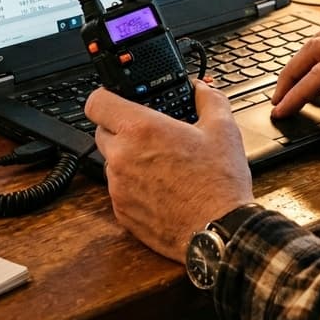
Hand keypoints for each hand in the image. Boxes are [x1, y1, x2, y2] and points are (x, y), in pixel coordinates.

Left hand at [86, 80, 253, 261]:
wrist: (220, 230)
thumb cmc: (219, 183)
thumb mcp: (223, 129)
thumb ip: (208, 99)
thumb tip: (202, 88)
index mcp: (141, 130)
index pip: (97, 102)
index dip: (105, 97)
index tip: (115, 99)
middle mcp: (122, 157)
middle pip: (101, 132)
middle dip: (120, 129)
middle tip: (148, 133)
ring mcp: (118, 187)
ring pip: (110, 163)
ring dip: (127, 159)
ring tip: (160, 164)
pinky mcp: (122, 212)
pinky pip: (118, 190)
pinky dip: (133, 186)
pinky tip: (160, 188)